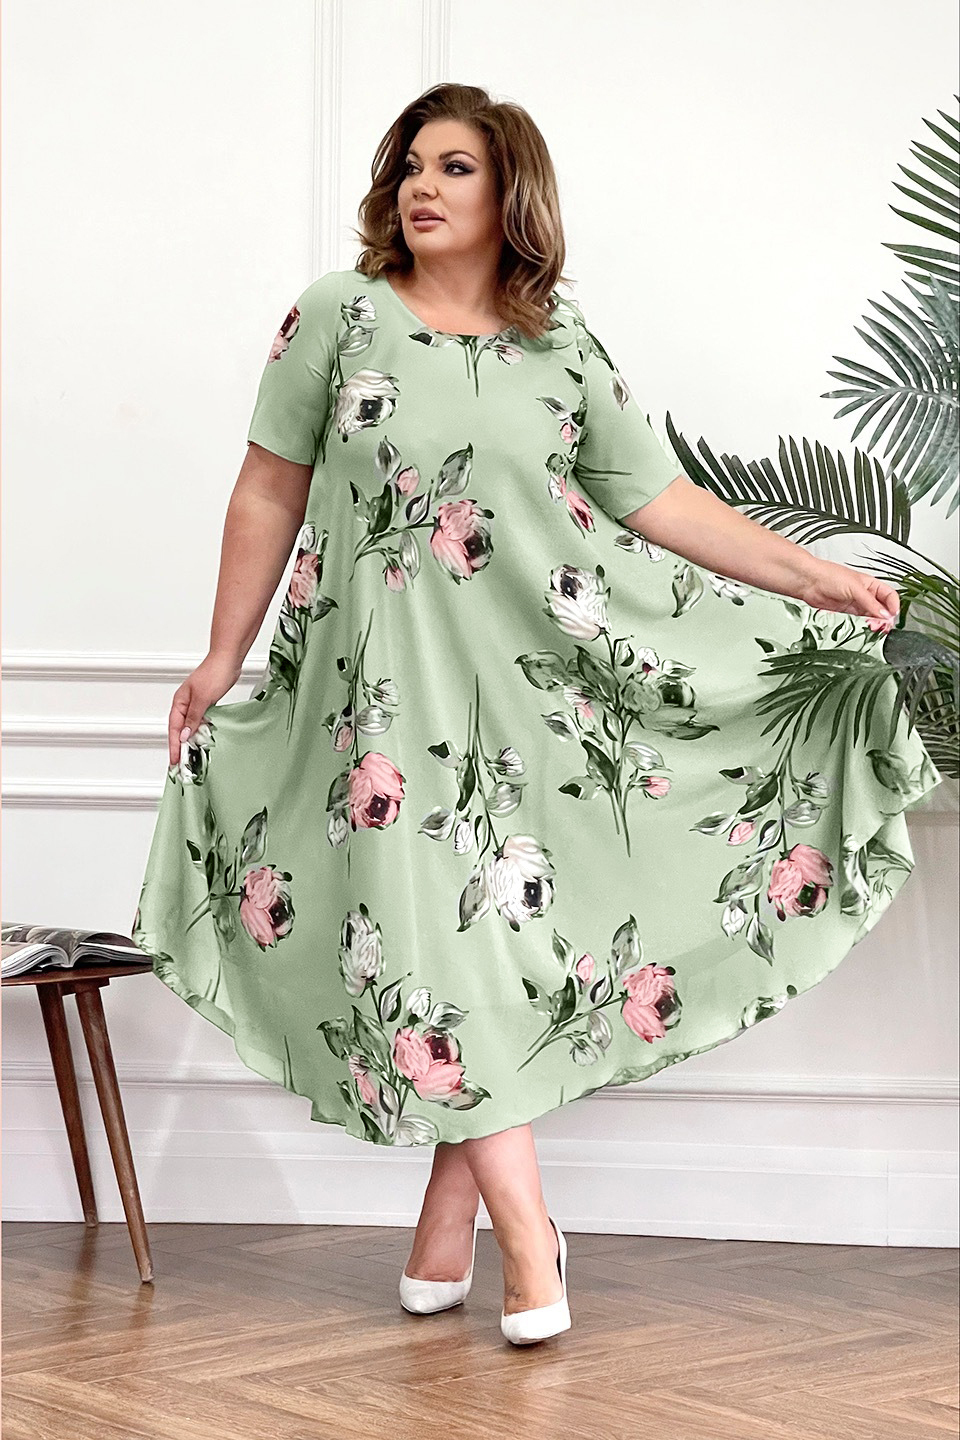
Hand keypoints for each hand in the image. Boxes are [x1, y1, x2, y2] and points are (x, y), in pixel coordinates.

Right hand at [167, 651, 243, 765]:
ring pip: (190, 726)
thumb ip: (193, 718)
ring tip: (192, 756)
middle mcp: (185, 703)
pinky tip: (205, 739)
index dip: (174, 746)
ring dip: (191, 740)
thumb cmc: (214, 672)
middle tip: (181, 764)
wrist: (228, 660)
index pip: (174, 729)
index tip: (174, 760)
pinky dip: (201, 731)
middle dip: (180, 747)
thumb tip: (184, 734)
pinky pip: (200, 721)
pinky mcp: (207, 703)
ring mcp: (196, 703)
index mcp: (180, 702)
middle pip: (179, 729)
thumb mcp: (203, 699)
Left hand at [794, 558, 899, 629]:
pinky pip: (858, 622)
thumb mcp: (855, 587)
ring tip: (873, 628)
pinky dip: (862, 626)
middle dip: (884, 618)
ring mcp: (855, 605)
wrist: (809, 582)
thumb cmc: (829, 575)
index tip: (893, 616)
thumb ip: (870, 602)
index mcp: (871, 584)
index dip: (893, 606)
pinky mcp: (846, 613)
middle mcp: (864, 595)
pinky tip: (863, 628)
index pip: (889, 596)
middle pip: (882, 609)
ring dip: (874, 624)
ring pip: (871, 617)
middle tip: (883, 626)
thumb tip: (884, 615)